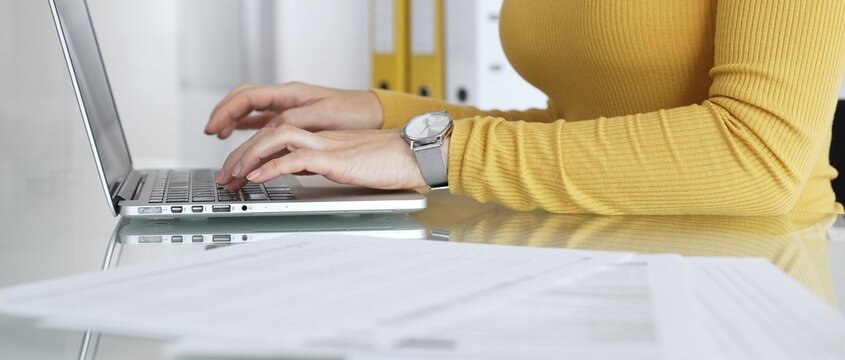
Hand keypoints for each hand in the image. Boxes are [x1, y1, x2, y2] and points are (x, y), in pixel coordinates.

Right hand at [204, 82, 383, 138]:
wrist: (376, 115)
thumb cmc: (356, 113)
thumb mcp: (324, 116)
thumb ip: (295, 122)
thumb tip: (269, 129)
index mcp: (290, 94)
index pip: (247, 98)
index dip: (226, 112)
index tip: (213, 127)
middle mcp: (287, 100)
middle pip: (244, 103)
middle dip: (223, 117)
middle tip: (209, 133)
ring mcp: (290, 110)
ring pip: (253, 114)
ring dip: (234, 125)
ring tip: (221, 139)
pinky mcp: (297, 123)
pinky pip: (265, 122)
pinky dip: (250, 131)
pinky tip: (243, 139)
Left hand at [216, 123, 426, 189]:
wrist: (417, 155)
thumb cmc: (393, 163)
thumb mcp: (351, 166)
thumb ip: (326, 167)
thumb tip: (304, 176)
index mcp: (324, 140)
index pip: (278, 138)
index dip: (253, 152)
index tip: (237, 171)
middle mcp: (321, 138)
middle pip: (270, 134)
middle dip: (240, 153)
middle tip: (224, 176)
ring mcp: (327, 145)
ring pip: (276, 137)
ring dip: (249, 155)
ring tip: (233, 174)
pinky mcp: (335, 158)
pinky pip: (294, 158)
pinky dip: (271, 167)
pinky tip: (257, 177)